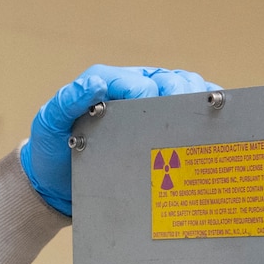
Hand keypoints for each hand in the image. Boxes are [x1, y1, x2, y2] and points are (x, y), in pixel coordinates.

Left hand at [21, 65, 219, 215]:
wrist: (58, 184)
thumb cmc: (54, 150)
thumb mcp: (50, 124)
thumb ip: (67, 101)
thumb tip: (95, 83)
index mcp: (106, 82)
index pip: (136, 79)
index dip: (147, 92)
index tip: (152, 108)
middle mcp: (132, 88)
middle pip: (169, 79)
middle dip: (181, 93)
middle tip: (185, 112)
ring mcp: (149, 106)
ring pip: (185, 89)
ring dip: (198, 99)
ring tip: (204, 115)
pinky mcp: (161, 125)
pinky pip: (188, 110)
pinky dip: (205, 111)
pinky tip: (213, 122)